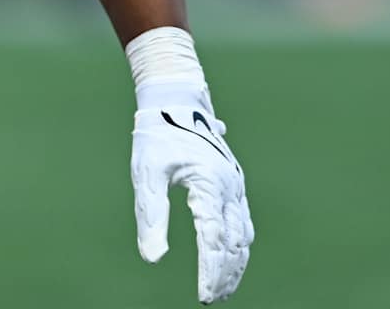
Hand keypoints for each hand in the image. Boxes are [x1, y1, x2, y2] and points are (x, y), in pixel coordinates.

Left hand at [132, 81, 252, 302]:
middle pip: (234, 242)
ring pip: (244, 235)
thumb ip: (150, 215)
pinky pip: (243, 222)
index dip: (210, 271)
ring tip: (220, 289)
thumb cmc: (157, 135)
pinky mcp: (233, 183)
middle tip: (209, 299)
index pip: (214, 239)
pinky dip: (239, 246)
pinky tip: (230, 260)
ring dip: (234, 264)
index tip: (203, 295)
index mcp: (209, 184)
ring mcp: (235, 185)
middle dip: (224, 274)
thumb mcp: (145, 174)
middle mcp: (230, 187)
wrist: (176, 99)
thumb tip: (153, 258)